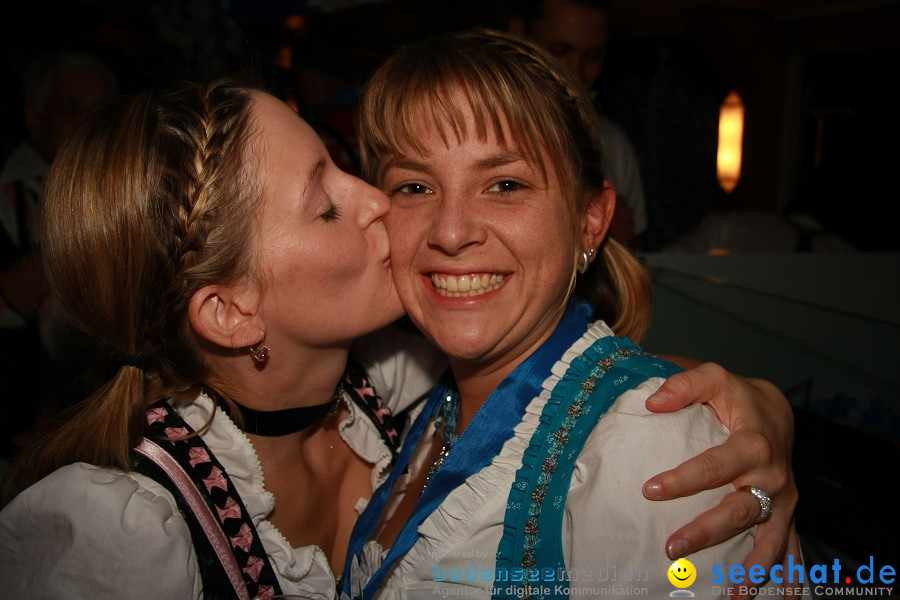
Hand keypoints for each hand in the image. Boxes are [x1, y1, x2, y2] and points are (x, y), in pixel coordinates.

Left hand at [642, 362, 800, 599]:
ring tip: (732, 595)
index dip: (683, 479)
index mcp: (754, 444)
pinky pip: (790, 548)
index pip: (715, 466)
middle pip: (739, 511)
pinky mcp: (786, 514)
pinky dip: (788, 575)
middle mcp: (772, 477)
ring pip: (767, 539)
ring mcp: (782, 500)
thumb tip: (653, 403)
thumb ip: (684, 385)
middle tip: (672, 548)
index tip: (650, 490)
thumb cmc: (738, 396)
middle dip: (706, 532)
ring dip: (751, 569)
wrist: (777, 410)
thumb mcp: (714, 378)